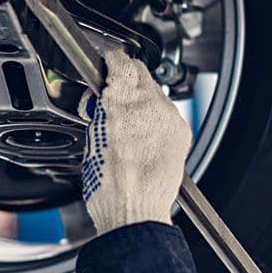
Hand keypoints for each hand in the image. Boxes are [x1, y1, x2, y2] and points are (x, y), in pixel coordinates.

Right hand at [80, 50, 191, 233]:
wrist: (136, 212)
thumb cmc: (109, 187)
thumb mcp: (90, 139)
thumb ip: (100, 110)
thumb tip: (101, 99)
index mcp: (121, 103)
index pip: (120, 61)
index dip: (110, 60)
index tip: (105, 63)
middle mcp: (150, 105)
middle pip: (140, 72)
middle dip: (124, 78)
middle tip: (110, 95)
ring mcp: (169, 118)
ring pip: (155, 91)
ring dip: (140, 98)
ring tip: (125, 121)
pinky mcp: (181, 131)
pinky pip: (167, 112)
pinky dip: (155, 116)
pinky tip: (142, 133)